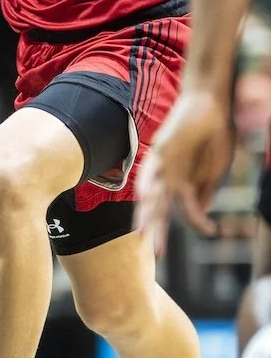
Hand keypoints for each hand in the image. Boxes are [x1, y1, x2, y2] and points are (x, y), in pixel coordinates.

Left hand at [135, 87, 235, 256]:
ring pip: (152, 195)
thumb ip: (206, 189)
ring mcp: (164, 164)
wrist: (211, 104)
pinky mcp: (161, 149)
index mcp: (184, 182)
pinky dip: (146, 182)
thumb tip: (201, 212)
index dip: (198, 222)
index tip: (212, 231)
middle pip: (160, 208)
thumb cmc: (215, 134)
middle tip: (155, 253)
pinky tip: (141, 197)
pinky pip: (151, 168)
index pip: (187, 210)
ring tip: (142, 235)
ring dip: (147, 215)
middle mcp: (170, 176)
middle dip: (158, 230)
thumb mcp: (216, 168)